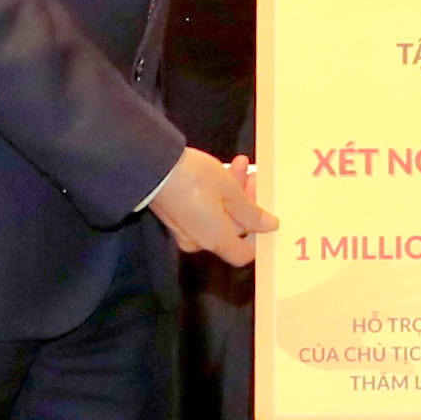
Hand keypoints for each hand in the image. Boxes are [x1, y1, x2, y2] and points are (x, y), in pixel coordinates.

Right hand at [147, 146, 276, 265]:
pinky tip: (224, 169)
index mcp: (216, 240)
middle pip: (233, 229)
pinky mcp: (176, 216)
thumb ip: (251, 211)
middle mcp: (199, 241)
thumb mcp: (229, 190)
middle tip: (255, 178)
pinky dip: (216, 194)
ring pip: (219, 215)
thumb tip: (269, 226)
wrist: (150, 166)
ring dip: (233, 193)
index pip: (243, 254)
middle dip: (247, 203)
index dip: (258, 237)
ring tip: (242, 165)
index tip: (266, 215)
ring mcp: (185, 230)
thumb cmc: (193, 178)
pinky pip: (203, 211)